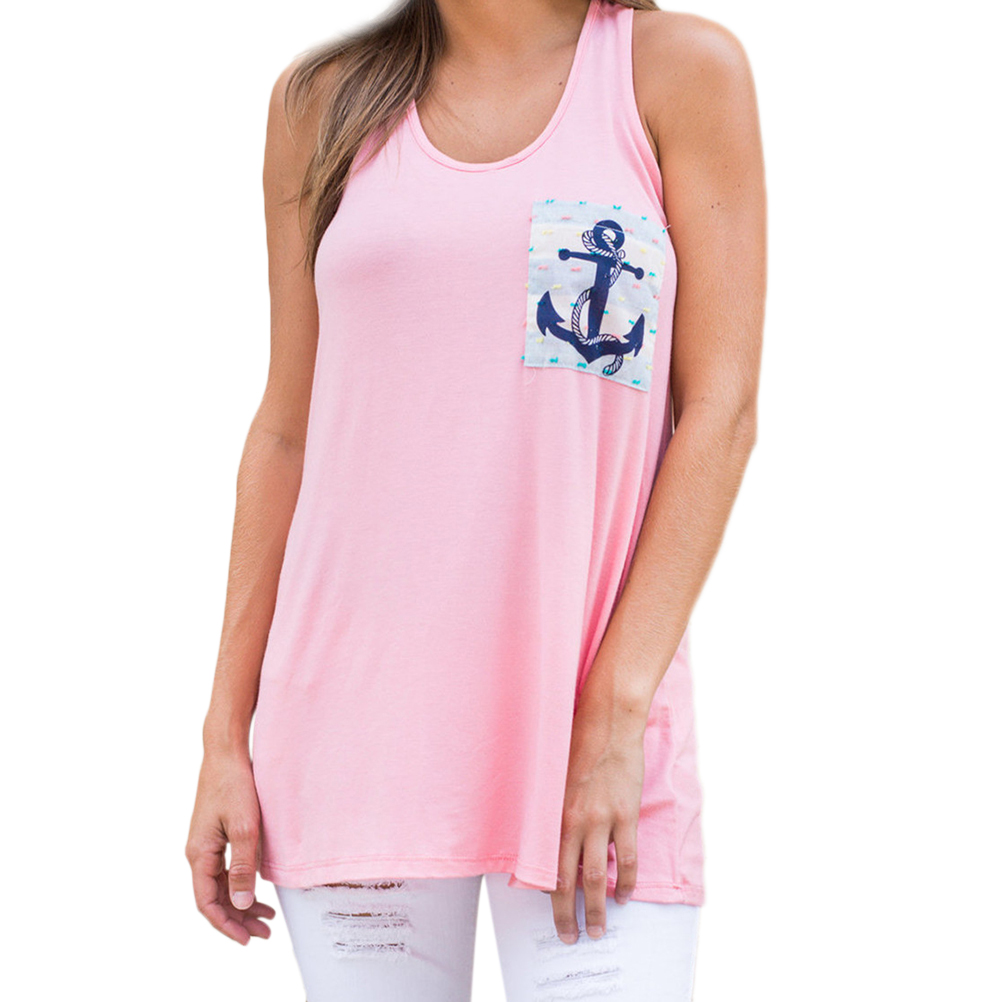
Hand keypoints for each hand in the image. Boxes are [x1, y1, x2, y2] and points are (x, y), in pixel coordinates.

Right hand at [185, 749, 275, 944]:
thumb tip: (241, 903)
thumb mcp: (244, 827)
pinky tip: (257, 889)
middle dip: (237, 919)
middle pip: (214, 898)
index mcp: (199, 854)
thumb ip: (243, 866)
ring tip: (265, 916)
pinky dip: (240, 883)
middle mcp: (198, 853)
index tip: (246, 939)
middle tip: (263, 932)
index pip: (208, 903)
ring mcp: (205, 844)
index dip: (226, 925)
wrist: (226, 753)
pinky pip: (224, 869)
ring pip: (220, 885)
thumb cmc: (234, 785)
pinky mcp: (215, 835)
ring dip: (240, 903)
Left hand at [549, 685, 646, 943]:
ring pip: (598, 877)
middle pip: (570, 881)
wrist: (608, 723)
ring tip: (599, 930)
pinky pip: (627, 858)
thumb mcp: (554, 778)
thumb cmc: (577, 744)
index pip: (546, 867)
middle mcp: (575, 822)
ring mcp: (603, 820)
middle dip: (569, 914)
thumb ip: (552, 810)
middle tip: (572, 937)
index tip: (548, 913)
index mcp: (554, 814)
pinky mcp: (626, 815)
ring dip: (598, 908)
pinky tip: (625, 896)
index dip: (548, 896)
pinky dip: (627, 882)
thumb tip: (547, 838)